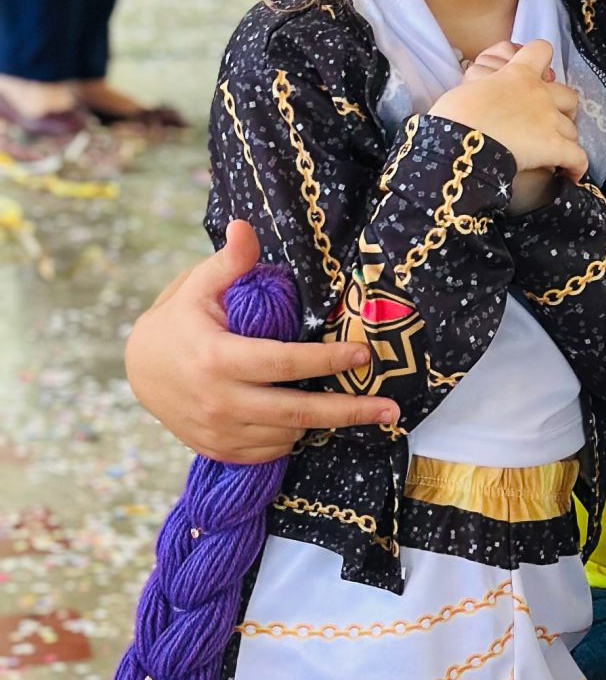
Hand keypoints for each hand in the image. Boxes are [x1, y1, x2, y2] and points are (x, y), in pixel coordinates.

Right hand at [124, 219, 401, 461]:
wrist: (138, 372)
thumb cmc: (178, 323)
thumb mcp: (196, 289)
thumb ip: (227, 262)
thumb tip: (246, 226)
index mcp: (217, 359)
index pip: (282, 363)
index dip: (325, 360)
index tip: (363, 355)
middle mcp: (220, 402)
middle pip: (297, 413)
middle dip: (350, 412)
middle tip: (392, 411)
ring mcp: (220, 432)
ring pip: (288, 435)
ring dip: (323, 422)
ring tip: (354, 408)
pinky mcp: (220, 450)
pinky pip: (270, 452)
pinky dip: (294, 438)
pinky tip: (311, 422)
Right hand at [432, 39, 585, 180]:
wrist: (461, 139)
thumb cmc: (456, 114)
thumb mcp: (469, 88)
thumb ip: (486, 87)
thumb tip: (485, 98)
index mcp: (517, 74)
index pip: (541, 50)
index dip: (543, 61)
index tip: (541, 72)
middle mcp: (539, 93)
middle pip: (569, 96)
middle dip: (564, 109)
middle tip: (550, 121)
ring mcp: (550, 120)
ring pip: (572, 129)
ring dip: (565, 140)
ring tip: (554, 153)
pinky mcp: (555, 147)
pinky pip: (578, 158)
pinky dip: (576, 167)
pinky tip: (571, 175)